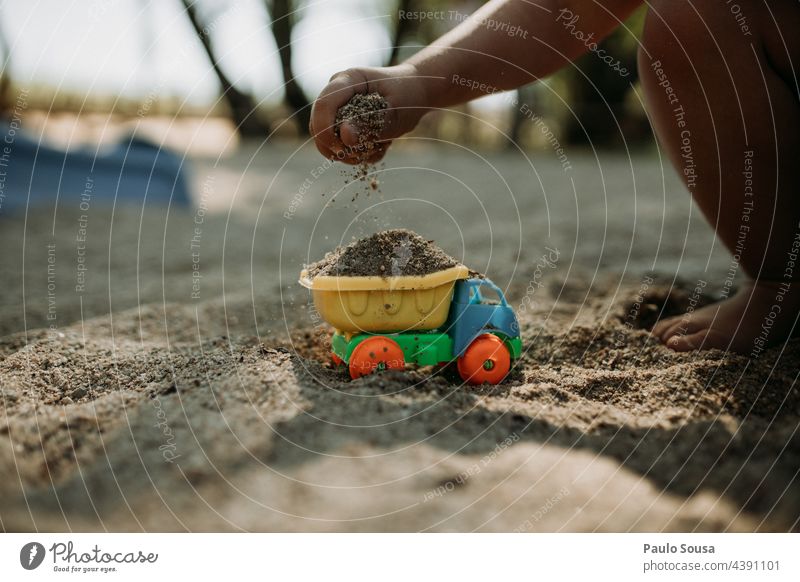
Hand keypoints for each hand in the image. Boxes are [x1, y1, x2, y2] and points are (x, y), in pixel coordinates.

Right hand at [310, 64, 428, 163]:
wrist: (415, 94)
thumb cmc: (407, 97)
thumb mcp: (394, 113)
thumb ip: (369, 124)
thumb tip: (344, 137)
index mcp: (347, 80)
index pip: (323, 105)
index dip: (325, 131)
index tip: (343, 150)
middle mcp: (337, 94)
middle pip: (318, 127)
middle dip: (339, 148)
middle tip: (367, 151)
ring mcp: (338, 110)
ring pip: (327, 142)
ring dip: (353, 153)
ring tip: (380, 145)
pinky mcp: (343, 125)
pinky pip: (342, 148)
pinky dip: (362, 154)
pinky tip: (381, 145)